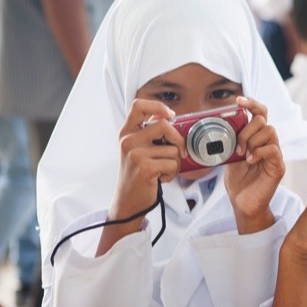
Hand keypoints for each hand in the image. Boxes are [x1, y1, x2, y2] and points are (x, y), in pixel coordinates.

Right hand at [109, 98, 185, 220]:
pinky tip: (161, 179)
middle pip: (164, 125)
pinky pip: (172, 164)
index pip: (138, 105)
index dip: (158, 106)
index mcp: (126, 132)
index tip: (171, 115)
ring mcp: (135, 153)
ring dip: (175, 162)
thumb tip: (170, 118)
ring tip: (163, 171)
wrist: (128, 201)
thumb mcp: (137, 150)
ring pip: (173, 148)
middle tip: (180, 152)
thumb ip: (148, 134)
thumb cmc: (137, 176)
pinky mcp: (145, 167)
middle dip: (178, 139)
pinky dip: (172, 173)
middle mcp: (128, 140)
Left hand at [224, 96, 283, 232]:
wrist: (243, 203)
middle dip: (246, 130)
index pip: (260, 113)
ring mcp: (274, 154)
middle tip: (236, 146)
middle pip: (263, 120)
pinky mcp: (278, 166)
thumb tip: (217, 125)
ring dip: (252, 140)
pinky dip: (259, 151)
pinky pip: (273, 149)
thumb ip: (229, 140)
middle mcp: (267, 143)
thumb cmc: (238, 181)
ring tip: (243, 154)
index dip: (251, 103)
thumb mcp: (229, 155)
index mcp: (256, 138)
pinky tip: (250, 160)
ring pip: (269, 131)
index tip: (238, 100)